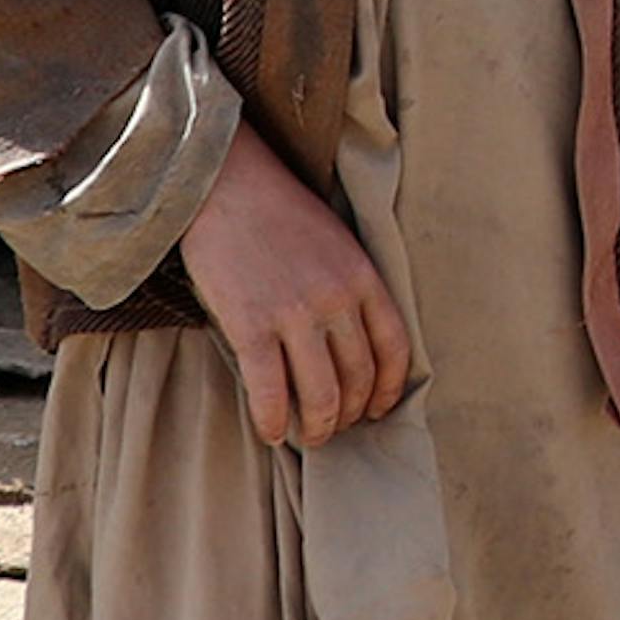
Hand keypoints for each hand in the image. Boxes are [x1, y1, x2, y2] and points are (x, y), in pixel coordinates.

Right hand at [182, 131, 418, 448]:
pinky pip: (270, 391)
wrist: (225, 182)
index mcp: (363, 276)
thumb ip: (351, 288)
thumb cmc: (278, 212)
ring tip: (308, 437)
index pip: (394, 349)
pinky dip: (273, 421)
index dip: (388, 389)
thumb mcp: (336, 242)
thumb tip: (353, 346)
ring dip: (317, 427)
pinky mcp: (250, 324)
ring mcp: (294, 313)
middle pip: (358, 379)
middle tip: (335, 426)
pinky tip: (271, 432)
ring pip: (321, 395)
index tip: (376, 409)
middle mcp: (336, 299)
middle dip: (349, 414)